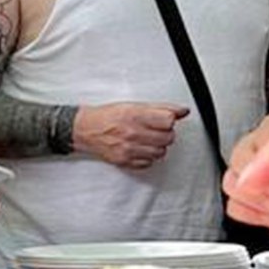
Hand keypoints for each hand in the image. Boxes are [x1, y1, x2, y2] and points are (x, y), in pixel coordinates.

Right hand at [72, 101, 188, 168]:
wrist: (86, 129)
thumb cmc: (109, 116)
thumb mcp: (135, 105)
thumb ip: (162, 108)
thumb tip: (183, 111)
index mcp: (136, 115)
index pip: (169, 120)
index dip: (169, 120)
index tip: (165, 120)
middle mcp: (133, 133)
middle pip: (168, 138)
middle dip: (164, 134)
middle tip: (155, 130)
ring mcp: (129, 149)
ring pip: (160, 152)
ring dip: (157, 147)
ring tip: (147, 140)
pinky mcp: (125, 161)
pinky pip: (148, 163)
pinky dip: (147, 157)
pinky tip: (140, 149)